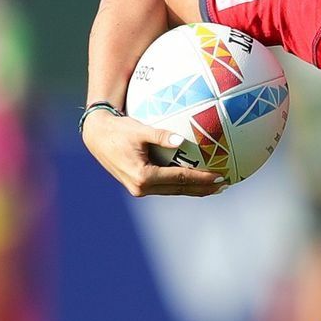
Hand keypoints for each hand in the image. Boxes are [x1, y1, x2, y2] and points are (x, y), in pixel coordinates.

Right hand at [81, 108, 224, 196]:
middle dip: (203, 189)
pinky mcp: (139, 186)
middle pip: (179, 190)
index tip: (220, 176)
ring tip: (215, 187)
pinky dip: (182, 185)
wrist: (97, 136)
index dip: (201, 179)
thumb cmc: (118, 130)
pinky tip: (195, 181)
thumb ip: (160, 135)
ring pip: (173, 191)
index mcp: (143, 176)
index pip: (179, 179)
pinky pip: (166, 187)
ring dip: (194, 189)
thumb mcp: (139, 130)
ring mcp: (140, 189)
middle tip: (224, 184)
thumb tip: (182, 140)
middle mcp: (141, 187)